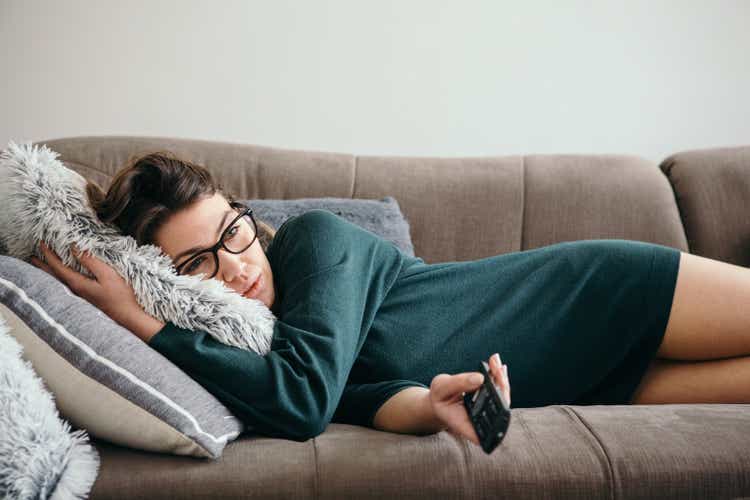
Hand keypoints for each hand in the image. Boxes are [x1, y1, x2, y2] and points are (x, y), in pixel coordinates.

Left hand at [30, 241, 152, 333]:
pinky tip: (61, 279)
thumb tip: (75, 248)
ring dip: (48, 273)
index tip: (41, 243)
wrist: (128, 317)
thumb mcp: (108, 274)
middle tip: (32, 257)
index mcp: (77, 284)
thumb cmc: (120, 296)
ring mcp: (79, 297)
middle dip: (42, 265)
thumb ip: (90, 261)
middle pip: (53, 276)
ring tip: (41, 267)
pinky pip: (65, 287)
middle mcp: (74, 292)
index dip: (49, 255)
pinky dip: (58, 279)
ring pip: (57, 282)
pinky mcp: (85, 300)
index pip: (58, 267)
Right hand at [428, 353, 510, 445]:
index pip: (487, 433)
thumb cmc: (439, 397)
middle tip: (496, 368)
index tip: (499, 398)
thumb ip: (457, 384)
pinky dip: (498, 376)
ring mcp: (488, 413)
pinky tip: (495, 363)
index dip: (497, 419)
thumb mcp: (441, 388)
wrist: (440, 398)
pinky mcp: (491, 402)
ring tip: (494, 360)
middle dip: (501, 386)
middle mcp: (481, 423)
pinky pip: (499, 390)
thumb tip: (480, 378)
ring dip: (501, 377)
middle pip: (500, 410)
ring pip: (502, 398)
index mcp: (466, 426)